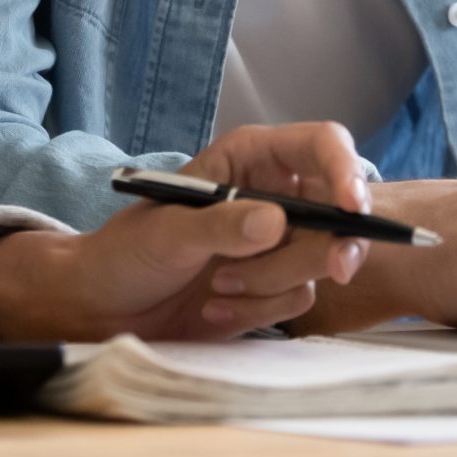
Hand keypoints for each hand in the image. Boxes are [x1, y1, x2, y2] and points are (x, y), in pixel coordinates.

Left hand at [0, 123, 374, 341]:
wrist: (103, 308)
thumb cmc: (125, 253)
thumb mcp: (168, 233)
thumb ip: (220, 226)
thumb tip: (276, 223)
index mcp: (251, 159)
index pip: (322, 146)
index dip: (347, 171)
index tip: (353, 209)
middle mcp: (274, 194)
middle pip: (340, 209)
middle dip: (331, 243)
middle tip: (335, 268)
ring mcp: (278, 243)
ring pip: (321, 259)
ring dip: (272, 282)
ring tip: (218, 286)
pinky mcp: (275, 286)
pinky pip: (300, 298)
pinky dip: (261, 309)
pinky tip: (216, 306)